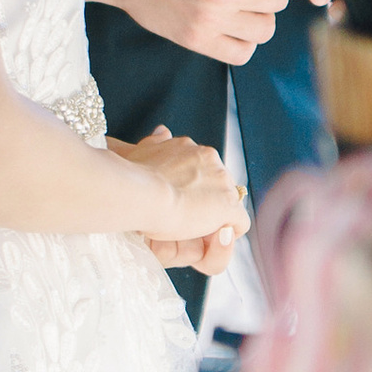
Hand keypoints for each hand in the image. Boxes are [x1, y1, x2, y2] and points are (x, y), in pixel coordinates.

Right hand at [111, 128, 247, 262]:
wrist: (140, 193)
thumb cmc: (132, 176)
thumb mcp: (141, 152)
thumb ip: (155, 143)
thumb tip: (164, 131)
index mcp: (192, 149)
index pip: (204, 170)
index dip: (192, 189)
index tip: (176, 199)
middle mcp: (211, 159)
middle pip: (217, 186)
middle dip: (204, 202)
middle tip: (180, 216)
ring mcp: (222, 182)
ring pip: (227, 204)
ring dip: (212, 218)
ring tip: (189, 229)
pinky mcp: (228, 206)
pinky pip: (239, 223)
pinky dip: (228, 234)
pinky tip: (210, 239)